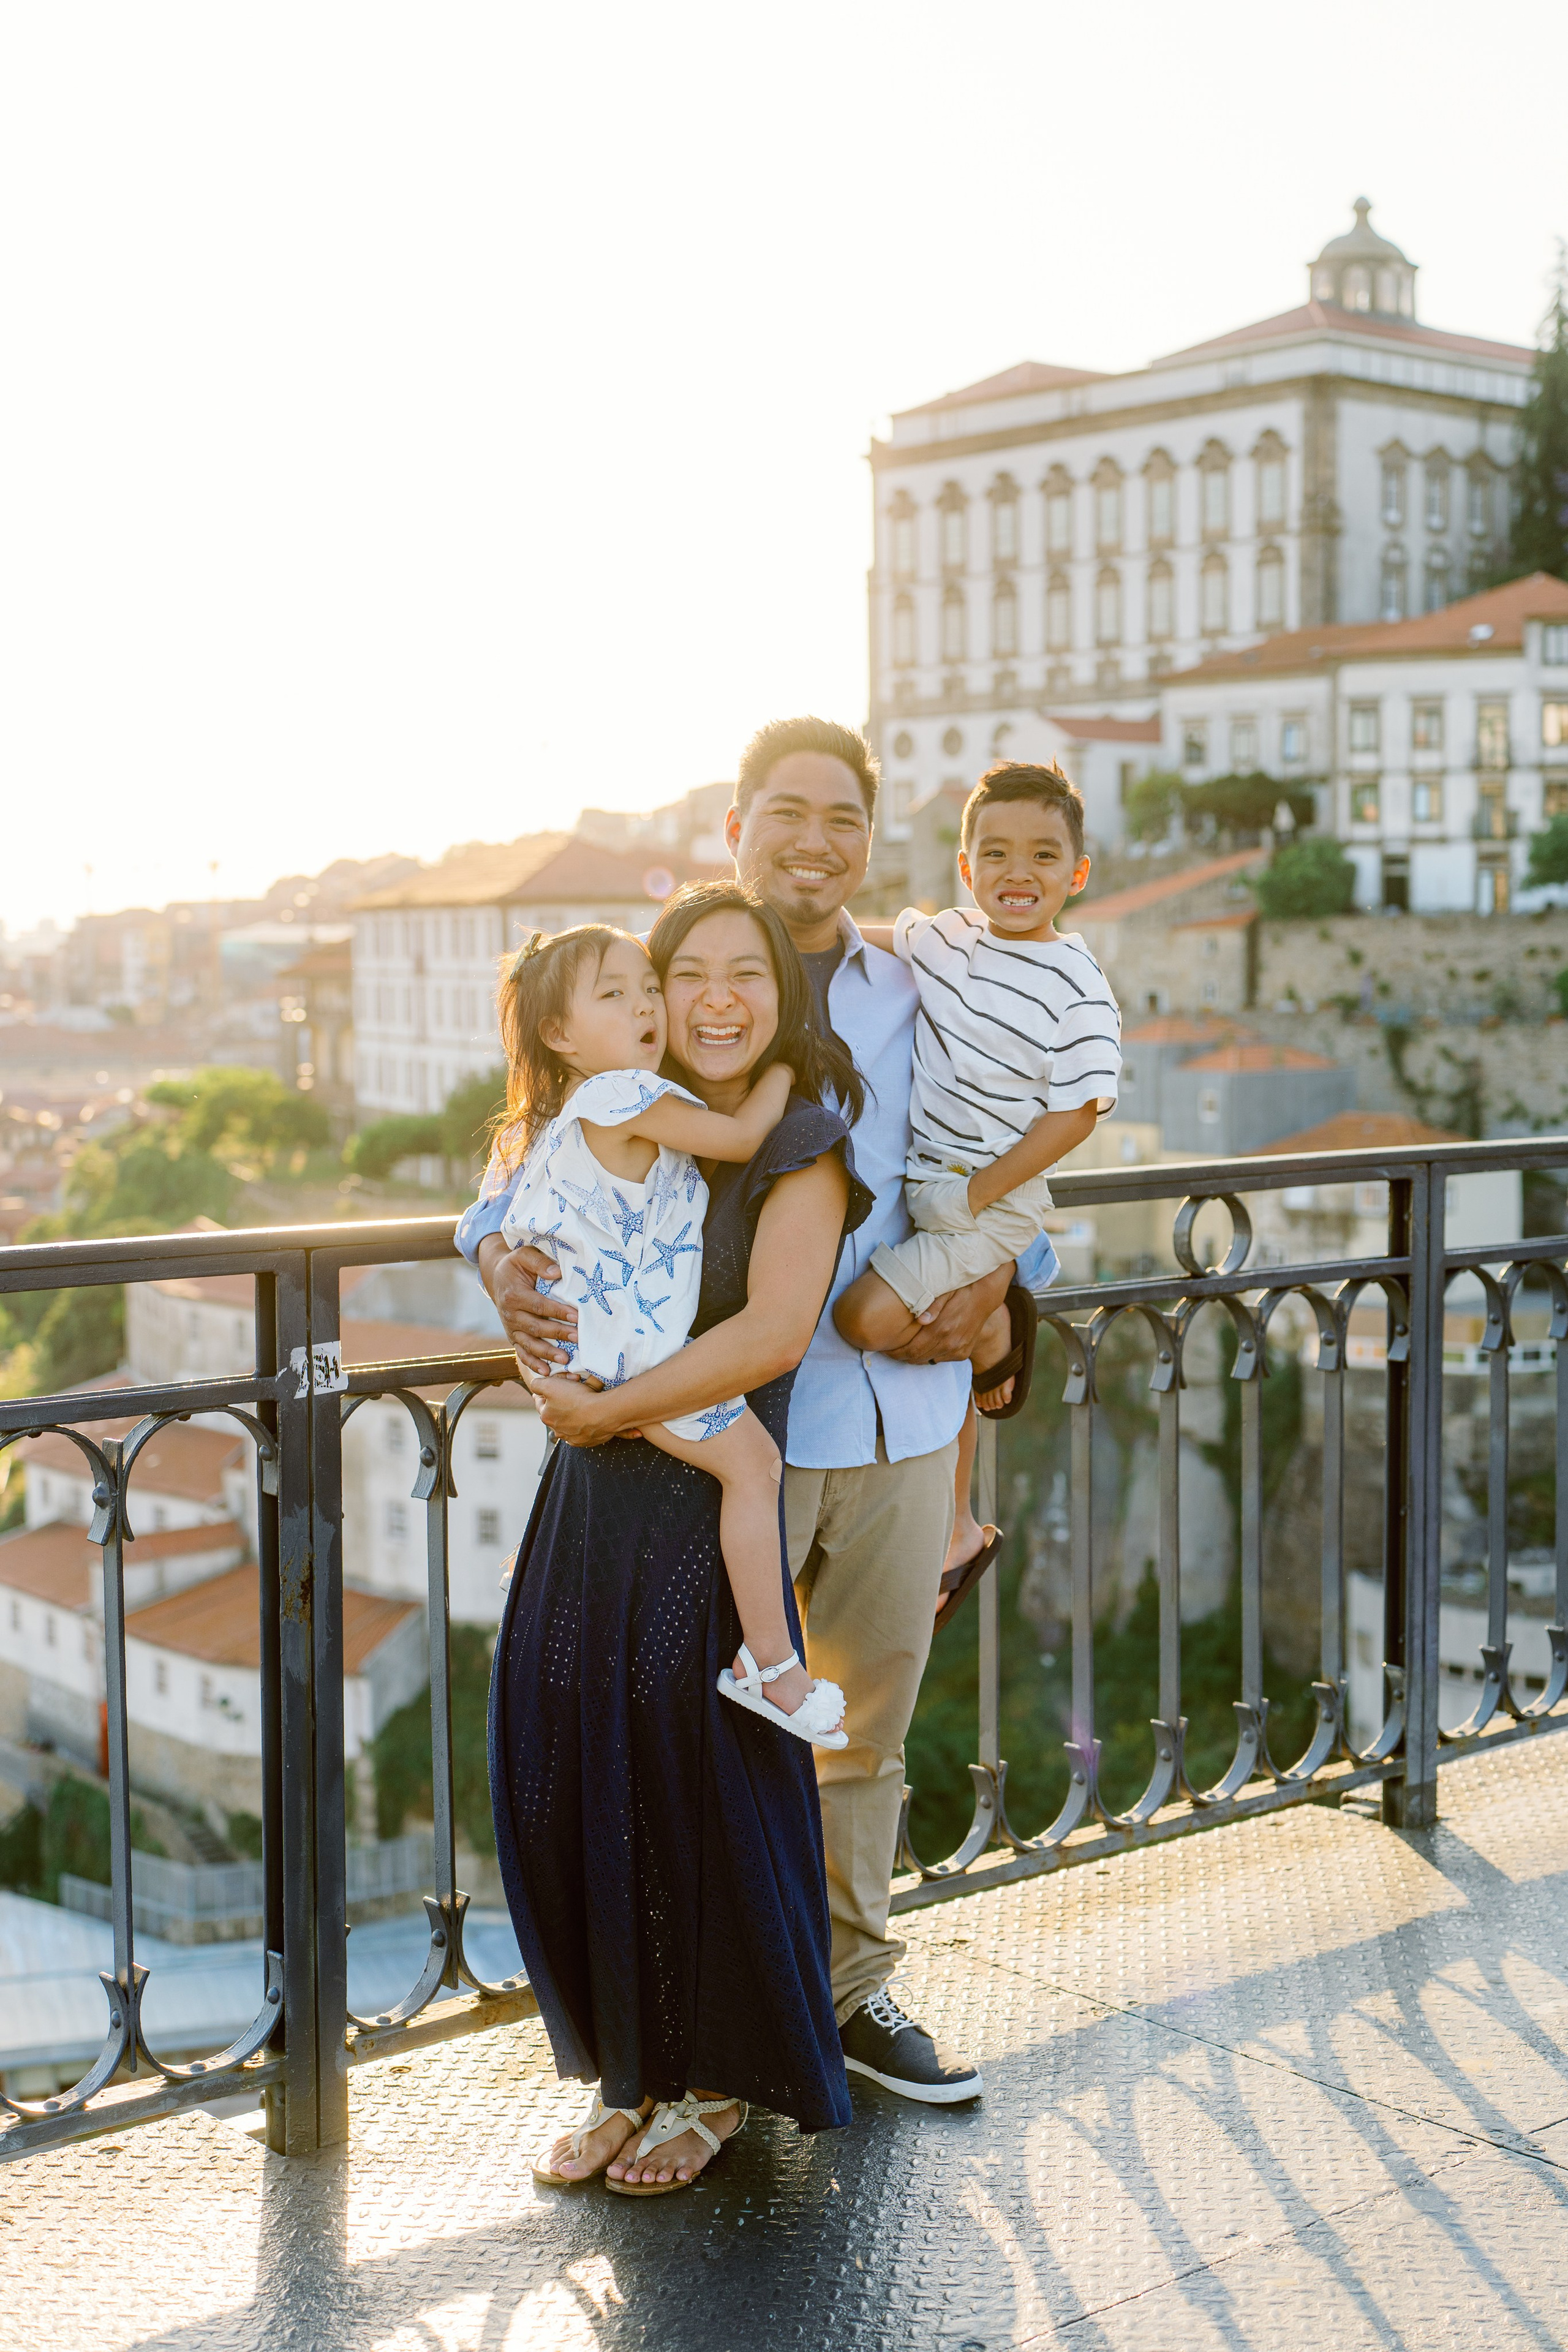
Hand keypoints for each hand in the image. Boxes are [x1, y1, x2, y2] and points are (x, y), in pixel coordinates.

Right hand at [477, 1235, 576, 1374]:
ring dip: (547, 1353)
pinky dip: (532, 1364)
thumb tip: (556, 1272)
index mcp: (514, 1295)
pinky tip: (546, 1372)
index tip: (576, 1316)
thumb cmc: (516, 1265)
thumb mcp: (524, 1255)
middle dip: (557, 1334)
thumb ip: (539, 1262)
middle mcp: (510, 1314)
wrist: (498, 1277)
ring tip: (565, 1359)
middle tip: (578, 1338)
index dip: (557, 1312)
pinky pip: (521, 1353)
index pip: (539, 1305)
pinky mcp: (513, 1337)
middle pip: (535, 1327)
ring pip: (529, 1344)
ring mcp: (511, 1328)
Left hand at [524, 1368, 618, 1446]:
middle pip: (554, 1416)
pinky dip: (582, 1427)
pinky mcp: (586, 1441)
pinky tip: (587, 1419)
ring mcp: (572, 1438)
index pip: (540, 1404)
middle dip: (556, 1407)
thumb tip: (533, 1385)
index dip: (542, 1395)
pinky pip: (581, 1433)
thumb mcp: (550, 1385)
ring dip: (569, 1418)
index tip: (545, 1391)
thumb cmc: (577, 1398)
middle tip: (565, 1397)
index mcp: (547, 1417)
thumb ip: (537, 1385)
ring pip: (567, 1426)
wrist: (603, 1413)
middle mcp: (557, 1430)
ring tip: (577, 1407)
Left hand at [880, 1262, 1013, 1364]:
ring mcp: (957, 1350)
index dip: (895, 1353)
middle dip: (901, 1356)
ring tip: (904, 1348)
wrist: (984, 1295)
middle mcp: (949, 1343)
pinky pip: (941, 1359)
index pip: (911, 1350)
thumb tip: (919, 1319)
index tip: (884, 1349)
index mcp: (941, 1329)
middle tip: (890, 1350)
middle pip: (917, 1358)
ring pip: (928, 1360)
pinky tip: (925, 1345)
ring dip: (915, 1356)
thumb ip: (931, 1305)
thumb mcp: (943, 1292)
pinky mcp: (963, 1353)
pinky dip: (930, 1354)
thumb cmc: (959, 1290)